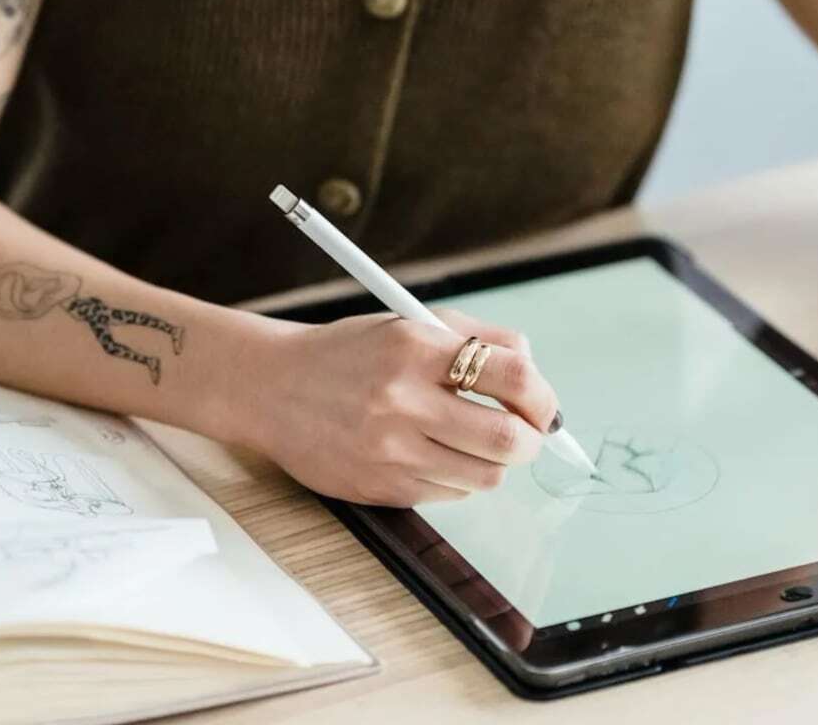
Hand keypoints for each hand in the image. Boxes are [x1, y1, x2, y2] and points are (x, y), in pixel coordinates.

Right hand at [247, 307, 559, 507]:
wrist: (273, 388)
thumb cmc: (350, 352)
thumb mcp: (410, 323)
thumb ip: (477, 337)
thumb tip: (533, 368)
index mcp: (416, 348)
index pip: (512, 375)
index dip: (542, 395)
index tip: (544, 403)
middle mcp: (403, 400)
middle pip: (507, 439)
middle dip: (531, 438)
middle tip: (528, 431)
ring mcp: (391, 450)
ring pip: (484, 476)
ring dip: (494, 461)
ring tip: (476, 439)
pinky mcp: (381, 488)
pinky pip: (449, 494)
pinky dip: (458, 477)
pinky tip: (435, 453)